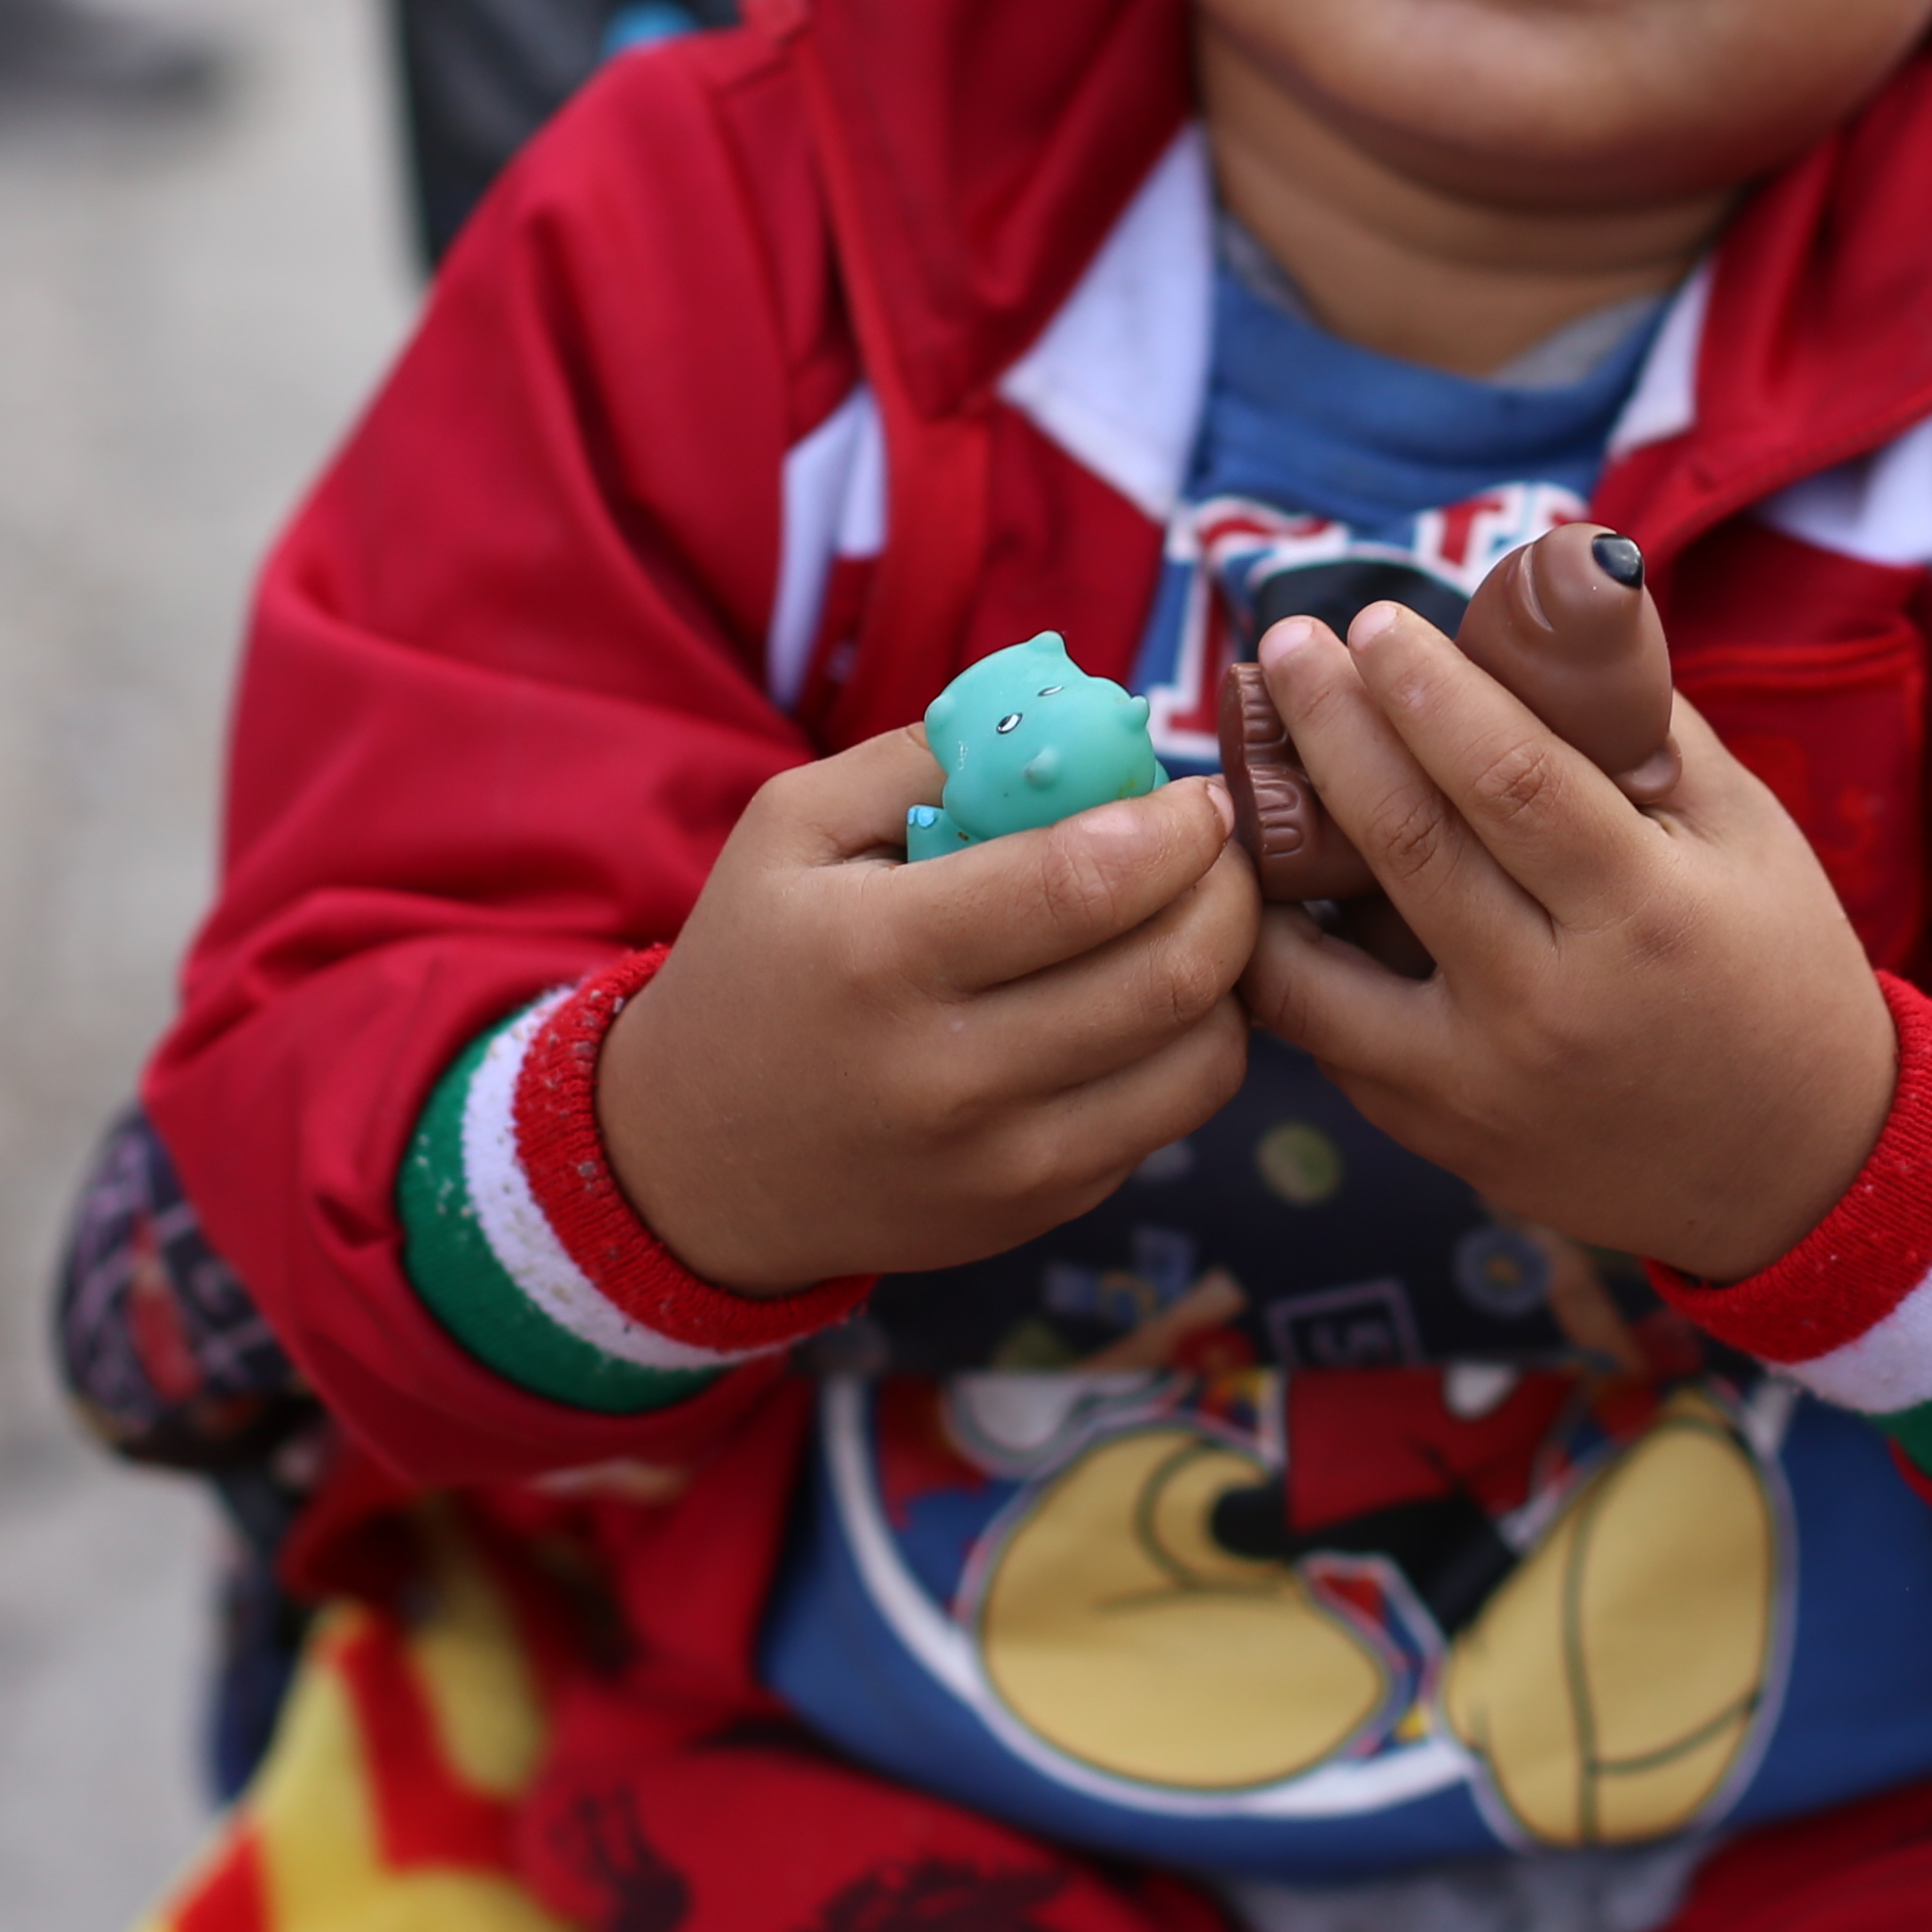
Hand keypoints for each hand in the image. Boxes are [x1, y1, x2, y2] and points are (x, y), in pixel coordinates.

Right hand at [591, 727, 1258, 1297]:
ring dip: (1233, 975)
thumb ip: (933, 758)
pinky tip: (1153, 1001)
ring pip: (1201, 1058)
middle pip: (1173, 973)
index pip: (1088, 880)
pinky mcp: (1038, 1210)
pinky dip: (1192, 1047)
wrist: (697, 1166)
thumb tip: (1082, 722)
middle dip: (1231, 891)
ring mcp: (1004, 1161)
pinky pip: (1172, 1118)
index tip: (1197, 799)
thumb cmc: (755, 964)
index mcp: (883, 954)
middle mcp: (951, 1073)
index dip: (1179, 828)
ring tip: (1199, 922)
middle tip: (1222, 853)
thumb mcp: (796, 826)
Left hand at [1234, 603, 1895, 1282]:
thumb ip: (1644, 733)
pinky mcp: (1439, 1136)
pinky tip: (1275, 889)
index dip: (1428, 688)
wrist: (1795, 1168)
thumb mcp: (1747, 836)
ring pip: (1317, 966)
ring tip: (1245, 776)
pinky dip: (1289, 958)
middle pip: (1405, 843)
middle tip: (1288, 651)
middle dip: (1330, 728)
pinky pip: (1330, 1037)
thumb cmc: (1775, 972)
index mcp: (1641, 914)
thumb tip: (1542, 623)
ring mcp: (1480, 1083)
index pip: (1509, 776)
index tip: (1376, 622)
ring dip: (1263, 860)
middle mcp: (1548, 1004)